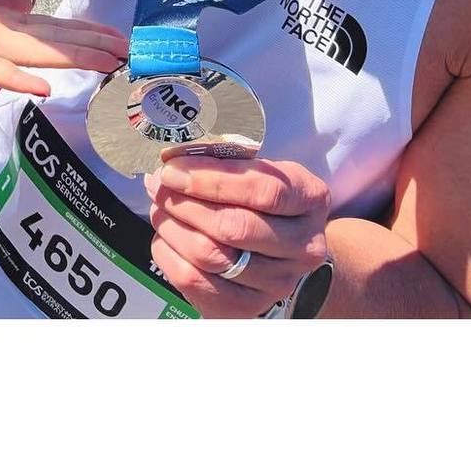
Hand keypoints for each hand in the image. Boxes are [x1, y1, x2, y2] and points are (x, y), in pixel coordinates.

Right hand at [0, 0, 127, 119]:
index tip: (117, 41)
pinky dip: (11, 77)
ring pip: (28, 47)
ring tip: (104, 59)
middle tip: (129, 49)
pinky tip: (40, 89)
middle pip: (47, 38)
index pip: (46, 30)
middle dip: (89, 43)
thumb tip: (27, 4)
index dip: (83, 34)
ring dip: (67, 53)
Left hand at [144, 154, 331, 318]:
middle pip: (234, 226)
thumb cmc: (266, 202)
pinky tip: (165, 235)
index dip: (211, 179)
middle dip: (187, 203)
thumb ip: (226, 164)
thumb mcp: (262, 172)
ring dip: (173, 226)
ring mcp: (277, 282)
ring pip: (211, 255)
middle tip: (161, 185)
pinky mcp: (246, 307)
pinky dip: (169, 253)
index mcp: (311, 199)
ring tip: (160, 206)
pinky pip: (194, 281)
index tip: (174, 169)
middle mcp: (303, 246)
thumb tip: (174, 163)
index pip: (262, 190)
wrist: (287, 253)